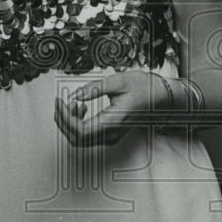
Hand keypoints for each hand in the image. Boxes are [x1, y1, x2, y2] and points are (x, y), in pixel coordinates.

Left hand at [54, 70, 169, 146]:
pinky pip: (88, 137)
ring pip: (81, 140)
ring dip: (70, 123)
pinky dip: (79, 125)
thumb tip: (74, 96)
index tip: (59, 102)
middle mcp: (112, 134)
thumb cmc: (144, 88)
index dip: (65, 117)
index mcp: (113, 121)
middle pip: (77, 138)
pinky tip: (82, 109)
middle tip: (59, 103)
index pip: (80, 130)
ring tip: (73, 103)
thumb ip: (94, 88)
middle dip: (63, 120)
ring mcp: (112, 137)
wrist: (161, 98)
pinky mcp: (111, 135)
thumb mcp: (119, 81)